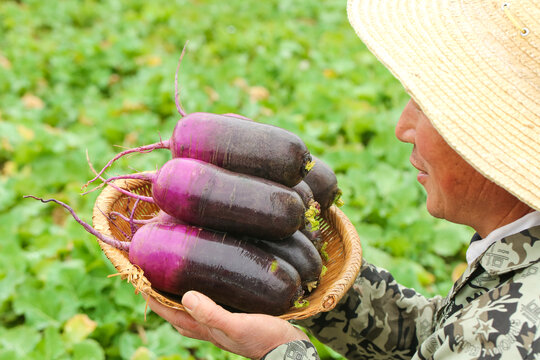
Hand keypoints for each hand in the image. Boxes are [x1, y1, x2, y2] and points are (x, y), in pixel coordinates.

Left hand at [144, 291, 309, 359]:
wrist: (290, 351)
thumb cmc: (265, 338)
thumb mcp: (238, 325)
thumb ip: (212, 314)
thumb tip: (185, 296)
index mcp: (205, 329)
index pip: (168, 312)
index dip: (151, 297)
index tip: (137, 278)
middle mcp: (208, 329)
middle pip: (175, 314)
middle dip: (161, 297)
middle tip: (154, 275)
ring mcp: (221, 327)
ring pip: (191, 313)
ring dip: (178, 298)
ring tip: (177, 278)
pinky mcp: (234, 320)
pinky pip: (209, 309)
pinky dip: (201, 298)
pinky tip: (211, 286)